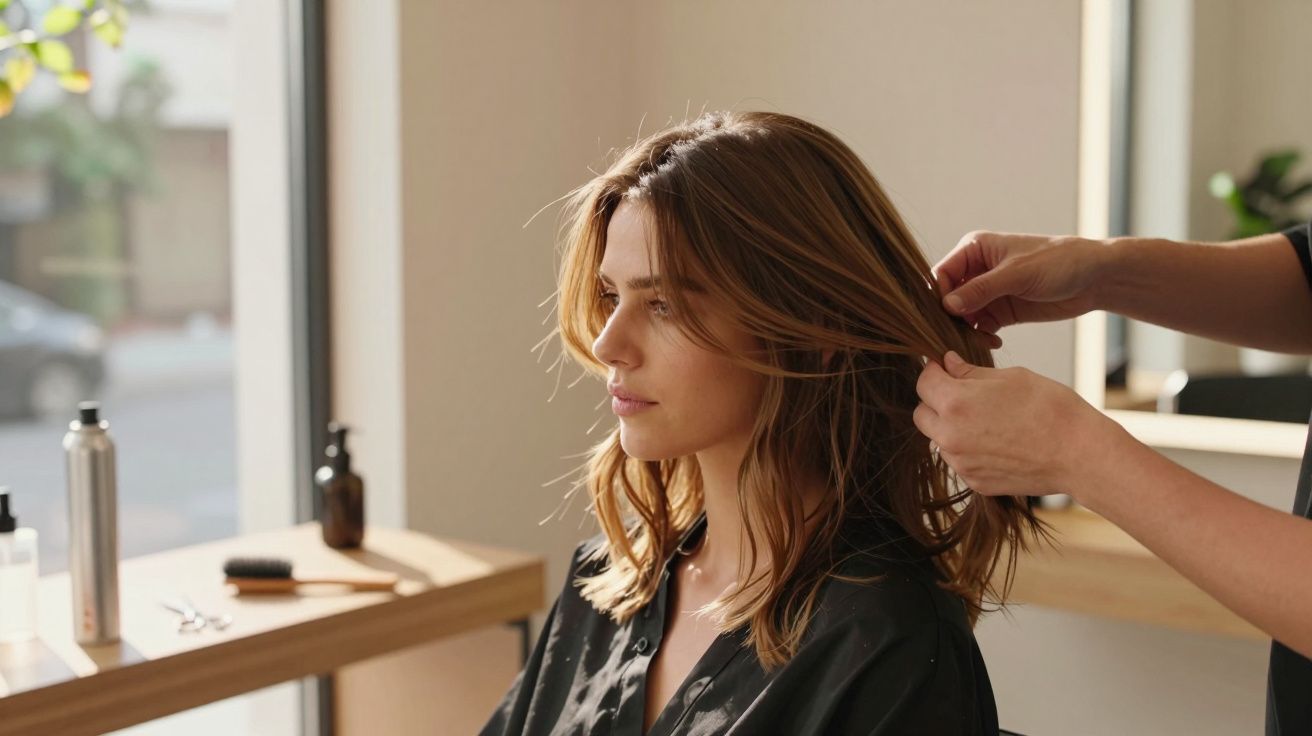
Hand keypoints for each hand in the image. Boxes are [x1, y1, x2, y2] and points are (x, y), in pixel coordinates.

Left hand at [913, 351, 1124, 499]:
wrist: (1080, 454)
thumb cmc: (1050, 408)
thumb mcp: (1010, 377)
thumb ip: (970, 372)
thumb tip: (947, 364)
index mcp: (955, 403)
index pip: (923, 382)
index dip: (934, 371)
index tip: (945, 368)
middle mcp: (950, 436)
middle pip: (922, 413)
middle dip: (936, 400)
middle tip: (964, 392)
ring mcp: (961, 463)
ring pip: (939, 438)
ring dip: (952, 426)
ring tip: (988, 419)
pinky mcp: (974, 482)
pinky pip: (960, 460)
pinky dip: (969, 449)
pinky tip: (998, 441)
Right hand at [933, 231, 1108, 344]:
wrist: (1094, 278)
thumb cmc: (1058, 262)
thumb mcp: (1017, 274)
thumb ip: (981, 289)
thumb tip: (947, 305)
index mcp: (975, 249)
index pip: (942, 274)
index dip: (940, 295)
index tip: (949, 315)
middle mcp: (976, 270)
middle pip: (948, 297)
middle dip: (952, 317)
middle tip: (961, 334)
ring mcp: (988, 292)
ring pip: (961, 316)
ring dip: (966, 330)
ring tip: (981, 340)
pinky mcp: (1000, 311)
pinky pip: (979, 327)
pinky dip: (981, 337)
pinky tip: (994, 341)